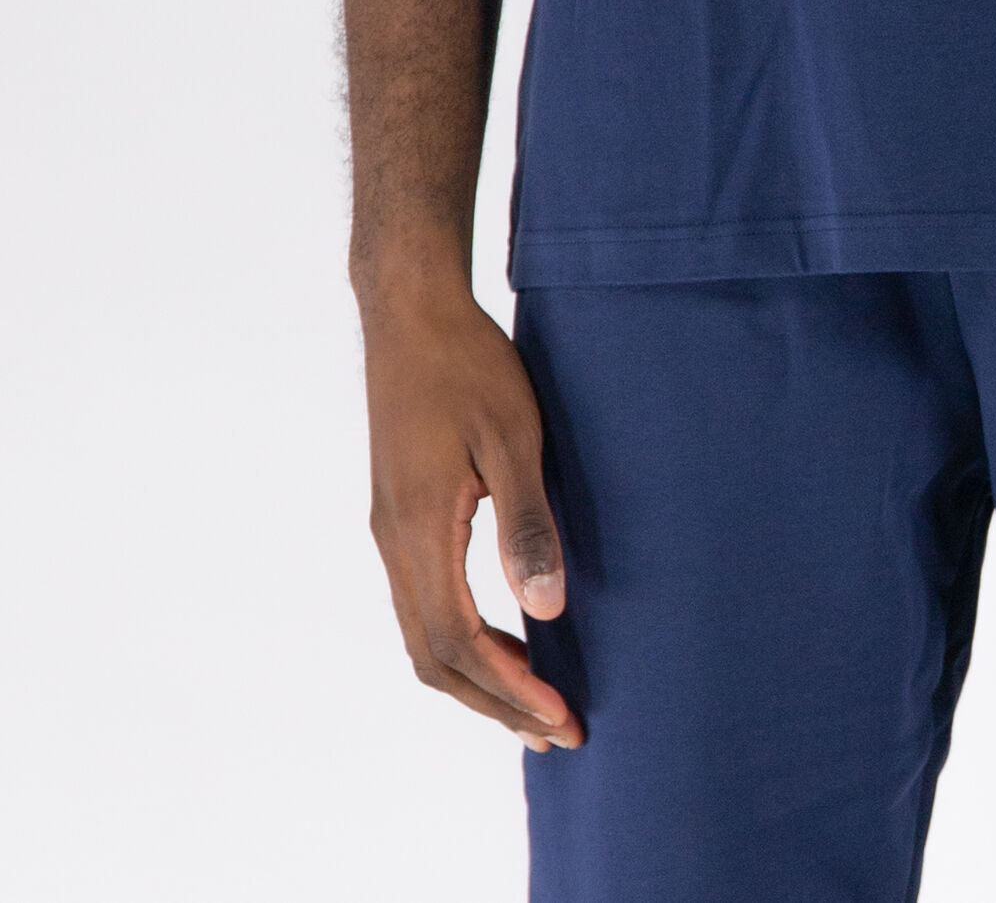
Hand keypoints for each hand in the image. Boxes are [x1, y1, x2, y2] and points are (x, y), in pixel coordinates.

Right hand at [362, 285, 583, 752]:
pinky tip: (504, 636)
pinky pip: (424, 604)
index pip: (459, 642)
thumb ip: (527, 523)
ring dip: (478, 678)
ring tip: (535, 704)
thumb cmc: (467, 364)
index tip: (560, 716)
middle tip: (558, 731)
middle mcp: (393, 542)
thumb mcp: (512, 437)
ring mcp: (390, 531)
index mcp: (418, 530)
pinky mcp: (397, 515)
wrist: (410, 311)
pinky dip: (463, 640)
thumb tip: (547, 609)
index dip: (510, 689)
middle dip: (496, 703)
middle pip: (435, 658)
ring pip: (424, 637)